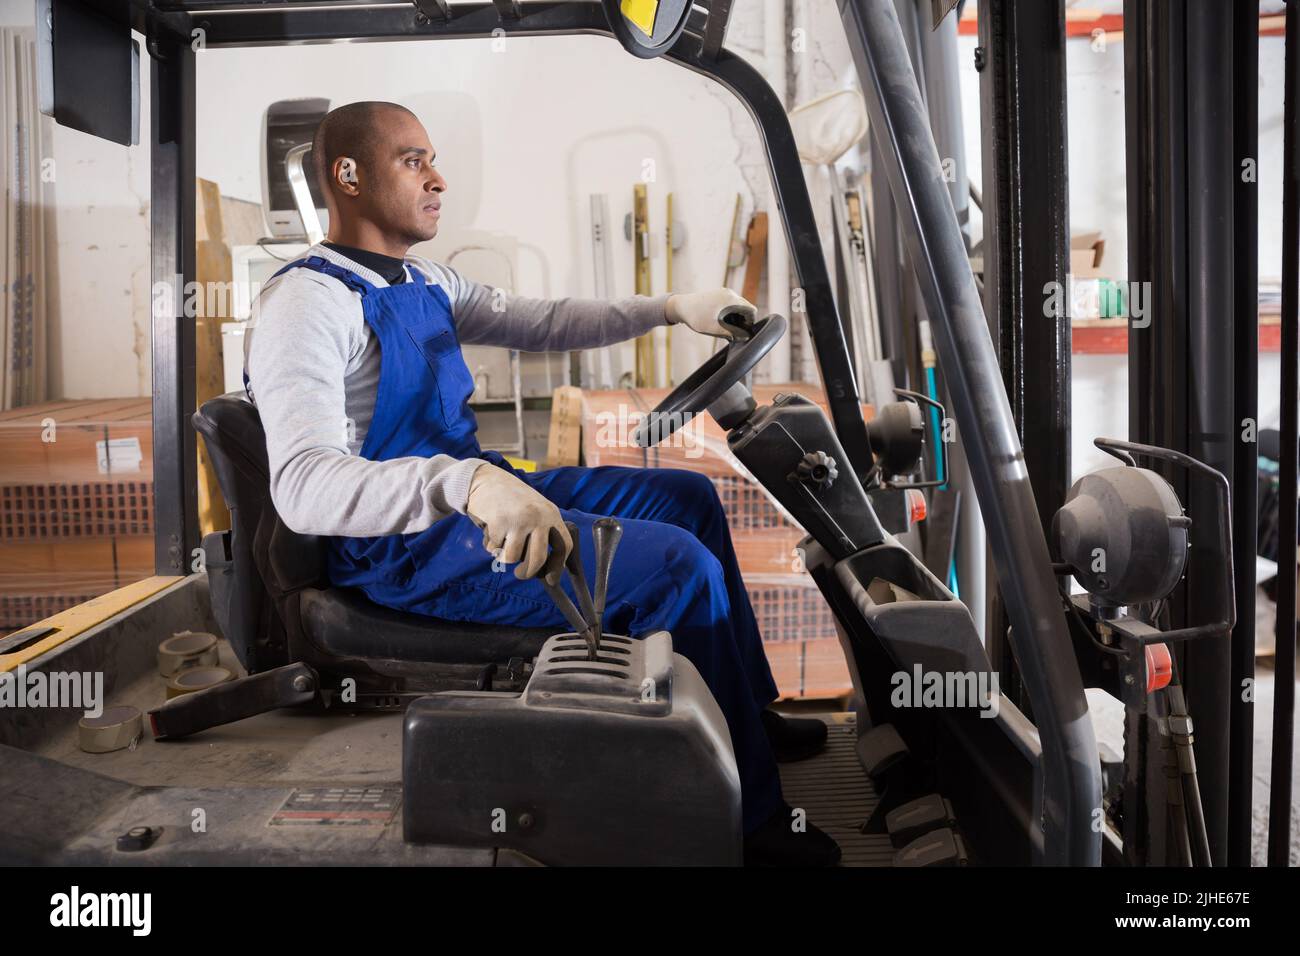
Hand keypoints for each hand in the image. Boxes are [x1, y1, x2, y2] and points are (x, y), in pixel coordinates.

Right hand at [465, 464, 571, 579]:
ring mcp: (519, 520)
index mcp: (551, 514)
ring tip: (500, 539)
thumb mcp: (535, 509)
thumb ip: (542, 531)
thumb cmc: (511, 499)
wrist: (486, 479)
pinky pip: (494, 549)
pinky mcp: (498, 522)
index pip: (564, 546)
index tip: (550, 578)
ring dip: (503, 554)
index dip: (558, 566)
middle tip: (520, 574)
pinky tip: (490, 529)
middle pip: (538, 558)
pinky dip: (490, 545)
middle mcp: (538, 517)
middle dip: (528, 573)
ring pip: (513, 557)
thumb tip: (542, 568)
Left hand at [666, 289, 755, 338]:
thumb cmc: (696, 317)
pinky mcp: (718, 294)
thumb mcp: (714, 328)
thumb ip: (731, 333)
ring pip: (738, 306)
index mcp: (731, 299)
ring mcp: (723, 292)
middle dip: (743, 321)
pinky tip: (721, 322)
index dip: (750, 323)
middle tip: (734, 333)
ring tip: (726, 328)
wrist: (679, 306)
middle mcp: (729, 293)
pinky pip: (730, 304)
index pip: (751, 310)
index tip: (743, 333)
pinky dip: (730, 313)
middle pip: (746, 308)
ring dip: (736, 317)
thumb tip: (744, 338)